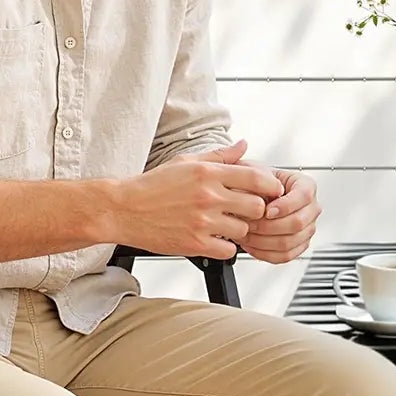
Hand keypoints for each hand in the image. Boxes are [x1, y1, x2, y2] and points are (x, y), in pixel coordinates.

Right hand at [111, 140, 284, 257]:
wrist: (123, 210)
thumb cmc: (153, 186)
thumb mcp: (185, 162)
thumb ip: (219, 156)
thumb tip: (244, 145)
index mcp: (208, 173)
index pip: (256, 178)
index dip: (270, 187)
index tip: (271, 192)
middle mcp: (208, 196)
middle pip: (257, 207)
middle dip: (254, 210)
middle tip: (244, 211)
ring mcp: (203, 222)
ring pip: (243, 230)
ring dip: (237, 230)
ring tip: (222, 225)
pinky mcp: (195, 244)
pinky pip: (228, 250)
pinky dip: (224, 247)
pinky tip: (212, 238)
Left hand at [238, 168, 320, 263]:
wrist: (251, 195)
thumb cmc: (256, 182)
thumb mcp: (255, 172)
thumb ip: (259, 181)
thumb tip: (262, 199)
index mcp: (306, 186)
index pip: (304, 196)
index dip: (284, 206)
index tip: (266, 210)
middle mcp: (311, 208)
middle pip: (297, 223)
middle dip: (268, 226)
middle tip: (249, 223)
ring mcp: (307, 228)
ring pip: (289, 242)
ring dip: (262, 241)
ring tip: (246, 234)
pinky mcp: (299, 245)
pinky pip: (285, 256)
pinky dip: (264, 253)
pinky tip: (251, 245)